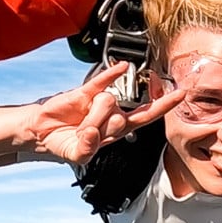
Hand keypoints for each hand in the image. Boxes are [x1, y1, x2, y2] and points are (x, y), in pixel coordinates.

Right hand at [23, 62, 183, 165]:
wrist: (41, 133)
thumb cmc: (64, 143)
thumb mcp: (77, 155)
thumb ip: (87, 149)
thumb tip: (93, 132)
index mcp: (118, 130)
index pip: (147, 116)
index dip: (164, 106)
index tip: (180, 94)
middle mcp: (113, 113)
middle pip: (121, 117)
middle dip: (102, 127)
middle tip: (85, 134)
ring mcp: (100, 101)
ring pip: (109, 103)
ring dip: (91, 117)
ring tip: (78, 124)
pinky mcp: (84, 92)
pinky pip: (102, 80)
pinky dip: (112, 74)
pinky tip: (121, 67)